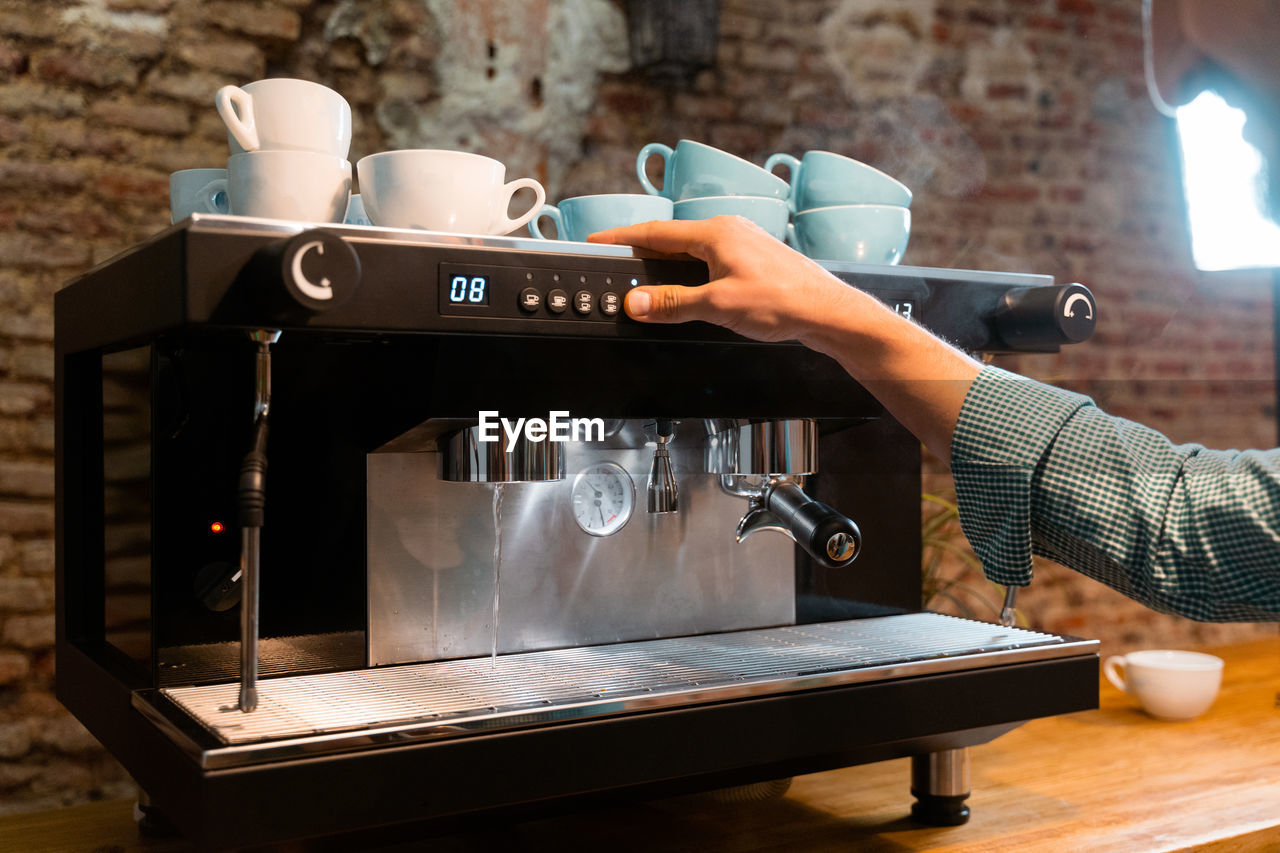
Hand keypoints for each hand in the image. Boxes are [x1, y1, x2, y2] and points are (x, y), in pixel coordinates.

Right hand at [589, 214, 980, 459]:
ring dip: (666, 265)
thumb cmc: (783, 302)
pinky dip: (689, 273)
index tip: (597, 244)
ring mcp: (743, 243)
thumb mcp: (717, 306)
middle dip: (641, 252)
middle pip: (671, 239)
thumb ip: (672, 303)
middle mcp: (728, 230)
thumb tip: (636, 302)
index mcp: (715, 232)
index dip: (621, 240)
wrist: (828, 312)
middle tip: (615, 264)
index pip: (654, 233)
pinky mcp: (753, 260)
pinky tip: (687, 289)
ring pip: (691, 251)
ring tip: (644, 279)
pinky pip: (709, 261)